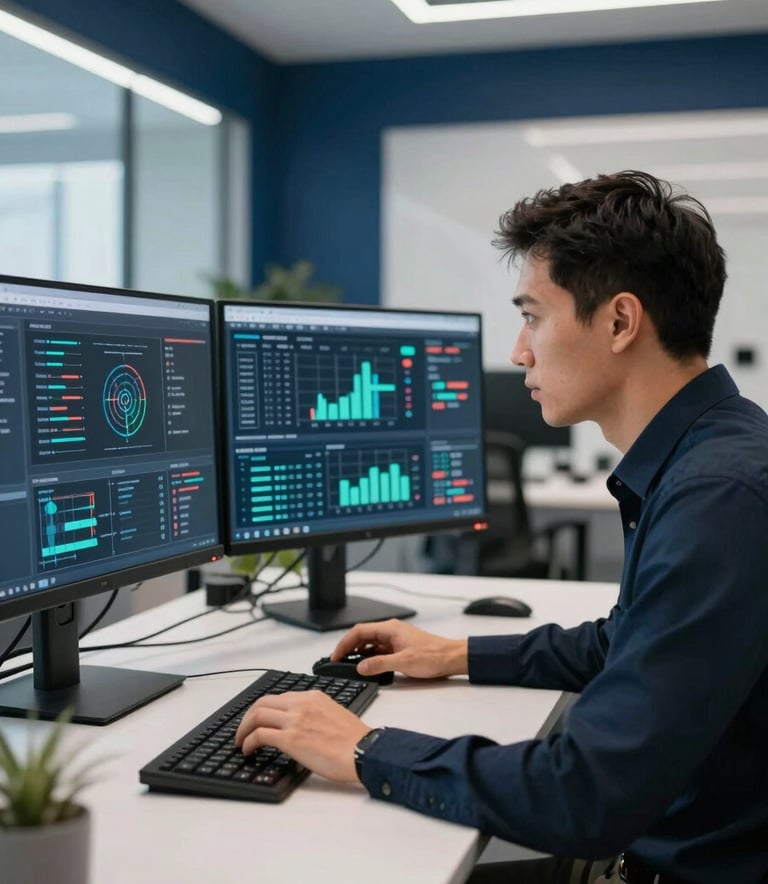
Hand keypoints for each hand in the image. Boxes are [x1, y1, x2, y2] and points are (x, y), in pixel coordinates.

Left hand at [235, 691, 370, 782]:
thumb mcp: (334, 714)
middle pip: (262, 702)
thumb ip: (315, 713)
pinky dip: (248, 741)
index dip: (263, 709)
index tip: (258, 720)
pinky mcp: (291, 739)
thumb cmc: (354, 740)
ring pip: (257, 715)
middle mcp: (302, 704)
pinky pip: (259, 735)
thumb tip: (301, 725)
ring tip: (241, 741)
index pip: (279, 697)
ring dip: (244, 729)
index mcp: (313, 697)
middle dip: (248, 717)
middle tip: (243, 730)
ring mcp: (295, 720)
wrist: (363, 751)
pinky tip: (248, 750)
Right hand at [331, 618, 467, 679]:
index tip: (335, 655)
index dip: (344, 643)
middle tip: (338, 661)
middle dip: (349, 647)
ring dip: (359, 652)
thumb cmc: (433, 656)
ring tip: (350, 664)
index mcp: (390, 629)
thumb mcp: (403, 662)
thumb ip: (379, 664)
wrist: (452, 658)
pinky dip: (370, 656)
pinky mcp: (400, 647)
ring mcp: (396, 638)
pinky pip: (379, 649)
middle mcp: (391, 631)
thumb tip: (360, 667)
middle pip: (363, 636)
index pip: (359, 631)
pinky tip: (368, 666)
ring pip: (371, 643)